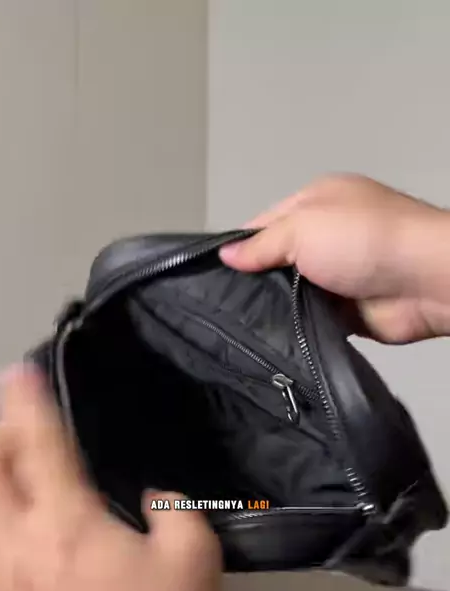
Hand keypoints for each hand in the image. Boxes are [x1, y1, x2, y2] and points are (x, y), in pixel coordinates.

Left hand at [0, 365, 221, 590]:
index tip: (20, 372)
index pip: (39, 446)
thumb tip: (149, 492)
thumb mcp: (193, 550)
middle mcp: (23, 548)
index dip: (28, 402)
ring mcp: (4, 585)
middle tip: (20, 425)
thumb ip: (169, 504)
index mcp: (69, 524)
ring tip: (0, 470)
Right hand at [220, 173, 449, 342]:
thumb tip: (226, 255)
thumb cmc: (368, 240)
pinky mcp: (346, 311)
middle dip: (254, 282)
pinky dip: (296, 329)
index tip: (215, 273)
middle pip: (275, 262)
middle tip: (225, 305)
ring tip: (244, 325)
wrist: (424, 282)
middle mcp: (325, 238)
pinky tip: (275, 337)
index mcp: (315, 204)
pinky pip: (309, 321)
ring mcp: (336, 276)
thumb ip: (261, 244)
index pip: (263, 225)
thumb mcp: (302, 227)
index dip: (240, 248)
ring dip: (275, 308)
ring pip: (289, 295)